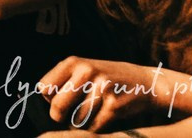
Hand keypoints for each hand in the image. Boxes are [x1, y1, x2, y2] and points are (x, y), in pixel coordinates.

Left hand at [37, 57, 191, 129]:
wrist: (147, 82)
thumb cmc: (109, 79)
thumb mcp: (86, 69)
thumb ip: (65, 80)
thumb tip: (44, 101)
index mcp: (74, 62)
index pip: (44, 87)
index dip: (49, 99)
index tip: (59, 101)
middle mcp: (86, 72)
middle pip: (57, 105)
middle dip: (59, 116)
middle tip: (66, 118)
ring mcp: (101, 88)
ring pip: (76, 119)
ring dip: (80, 123)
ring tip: (88, 116)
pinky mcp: (115, 105)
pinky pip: (95, 126)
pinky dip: (96, 127)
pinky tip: (103, 119)